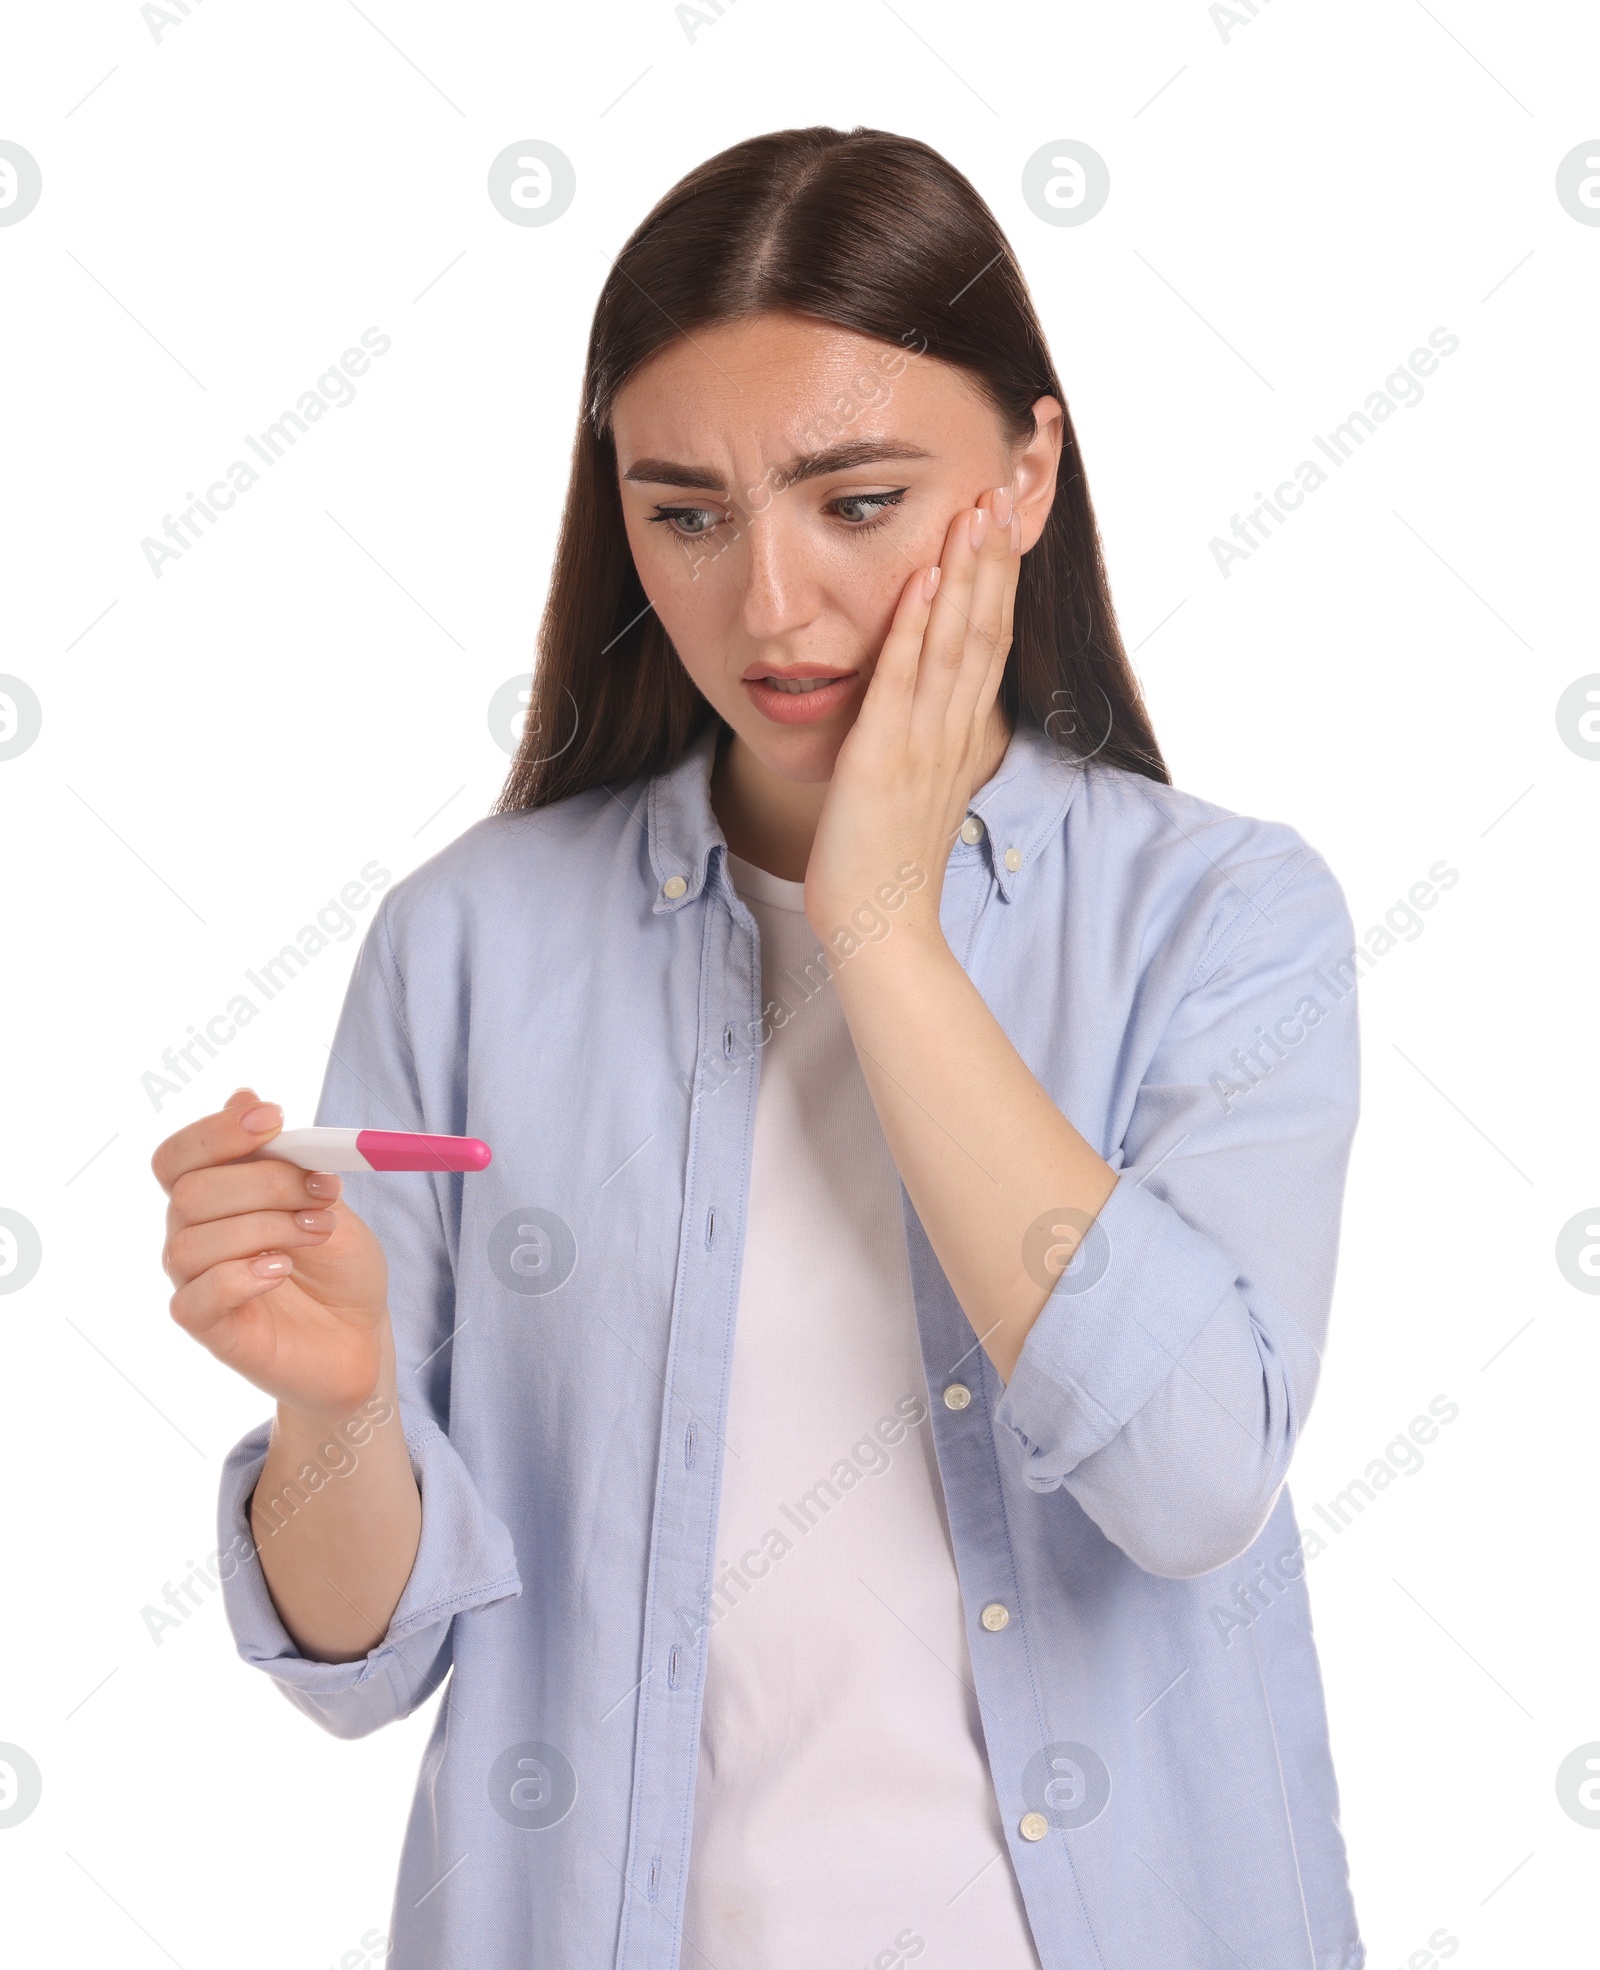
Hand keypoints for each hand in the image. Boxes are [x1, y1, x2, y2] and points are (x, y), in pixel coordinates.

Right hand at [152, 1087, 392, 1421]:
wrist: (363, 1335)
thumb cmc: (339, 1266)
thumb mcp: (326, 1200)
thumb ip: (286, 1157)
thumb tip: (242, 1095)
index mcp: (216, 1195)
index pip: (180, 1155)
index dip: (218, 1131)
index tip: (275, 1118)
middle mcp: (194, 1235)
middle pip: (191, 1192)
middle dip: (265, 1182)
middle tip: (323, 1192)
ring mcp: (197, 1282)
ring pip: (192, 1241)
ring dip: (266, 1226)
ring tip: (317, 1232)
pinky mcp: (210, 1329)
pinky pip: (194, 1297)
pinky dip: (240, 1275)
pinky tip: (280, 1270)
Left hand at [803, 485, 1019, 947]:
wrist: (881, 932)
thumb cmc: (888, 870)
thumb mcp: (917, 794)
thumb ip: (927, 746)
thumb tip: (930, 713)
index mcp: (960, 736)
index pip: (988, 640)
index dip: (998, 578)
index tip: (1003, 519)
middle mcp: (952, 731)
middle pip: (984, 626)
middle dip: (994, 554)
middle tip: (1004, 484)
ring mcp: (922, 743)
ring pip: (955, 642)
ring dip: (965, 572)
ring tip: (975, 508)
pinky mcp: (883, 759)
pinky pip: (904, 681)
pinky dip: (916, 626)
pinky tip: (924, 576)